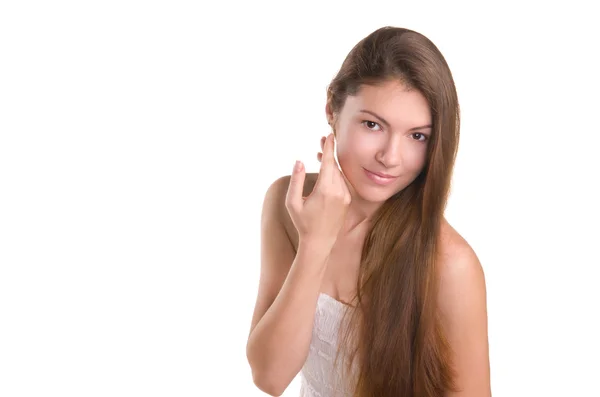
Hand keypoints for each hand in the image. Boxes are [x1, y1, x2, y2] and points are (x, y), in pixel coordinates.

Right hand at [285, 133, 351, 248]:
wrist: (320, 242)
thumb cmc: (302, 223)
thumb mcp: (292, 203)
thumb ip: (296, 180)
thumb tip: (299, 161)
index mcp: (325, 190)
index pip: (329, 163)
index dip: (329, 148)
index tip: (329, 135)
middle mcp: (338, 191)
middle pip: (334, 165)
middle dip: (328, 152)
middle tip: (321, 140)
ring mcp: (345, 196)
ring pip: (339, 173)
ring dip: (331, 163)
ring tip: (319, 154)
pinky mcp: (347, 200)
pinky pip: (341, 181)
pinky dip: (335, 173)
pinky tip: (327, 170)